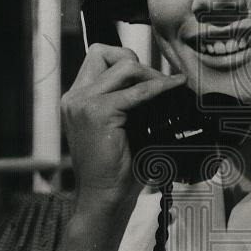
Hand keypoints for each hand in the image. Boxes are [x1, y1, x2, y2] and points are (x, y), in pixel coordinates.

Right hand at [61, 44, 186, 203]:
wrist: (103, 197)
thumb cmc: (114, 168)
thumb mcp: (116, 127)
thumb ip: (125, 102)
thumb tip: (157, 81)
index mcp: (76, 98)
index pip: (99, 57)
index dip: (126, 61)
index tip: (150, 78)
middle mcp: (75, 97)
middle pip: (108, 53)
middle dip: (139, 64)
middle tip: (162, 83)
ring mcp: (83, 103)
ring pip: (124, 66)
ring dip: (150, 74)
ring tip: (168, 89)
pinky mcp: (97, 112)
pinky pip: (137, 91)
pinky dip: (160, 87)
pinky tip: (175, 86)